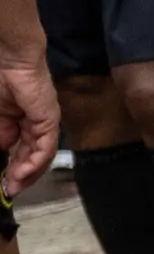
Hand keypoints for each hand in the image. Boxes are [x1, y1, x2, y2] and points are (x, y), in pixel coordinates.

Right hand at [0, 48, 52, 192]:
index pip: (22, 153)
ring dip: (27, 174)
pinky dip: (35, 162)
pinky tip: (22, 173)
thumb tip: (3, 152)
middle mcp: (37, 126)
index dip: (13, 170)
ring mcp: (45, 124)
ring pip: (41, 156)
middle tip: (9, 191)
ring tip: (13, 186)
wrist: (10, 62)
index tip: (3, 185)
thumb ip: (1, 136)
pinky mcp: (49, 120)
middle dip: (20, 177)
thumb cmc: (1, 84)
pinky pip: (45, 147)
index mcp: (23, 124)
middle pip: (33, 158)